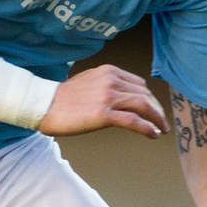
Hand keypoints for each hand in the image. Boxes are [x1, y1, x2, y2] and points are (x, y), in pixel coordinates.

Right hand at [37, 65, 168, 138]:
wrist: (44, 105)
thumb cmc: (63, 98)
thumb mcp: (89, 82)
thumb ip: (107, 85)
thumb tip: (122, 97)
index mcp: (109, 72)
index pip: (139, 84)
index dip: (150, 98)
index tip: (154, 109)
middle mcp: (111, 81)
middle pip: (145, 95)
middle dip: (156, 109)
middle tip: (161, 122)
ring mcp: (108, 97)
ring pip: (143, 106)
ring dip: (156, 119)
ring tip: (160, 129)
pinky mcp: (104, 114)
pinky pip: (133, 121)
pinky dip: (147, 128)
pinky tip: (152, 134)